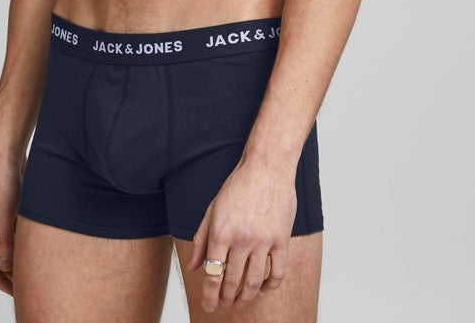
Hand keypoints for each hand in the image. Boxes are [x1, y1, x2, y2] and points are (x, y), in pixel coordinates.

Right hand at [0, 153, 25, 295]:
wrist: (7, 153)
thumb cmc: (2, 180)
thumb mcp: (4, 216)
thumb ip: (5, 244)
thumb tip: (6, 269)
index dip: (2, 281)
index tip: (17, 292)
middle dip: (9, 273)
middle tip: (27, 285)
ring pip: (5, 246)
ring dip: (16, 256)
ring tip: (33, 269)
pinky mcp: (6, 210)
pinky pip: (12, 233)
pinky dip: (21, 242)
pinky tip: (34, 246)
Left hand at [185, 154, 297, 311]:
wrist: (266, 167)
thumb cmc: (238, 186)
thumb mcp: (212, 210)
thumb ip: (201, 240)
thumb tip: (193, 267)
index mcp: (221, 232)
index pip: (213, 275)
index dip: (209, 295)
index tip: (209, 306)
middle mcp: (241, 240)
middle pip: (232, 282)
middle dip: (226, 298)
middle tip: (224, 304)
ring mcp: (263, 241)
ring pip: (254, 282)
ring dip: (246, 297)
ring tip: (241, 301)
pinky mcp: (281, 240)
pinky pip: (278, 273)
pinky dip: (271, 287)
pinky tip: (264, 288)